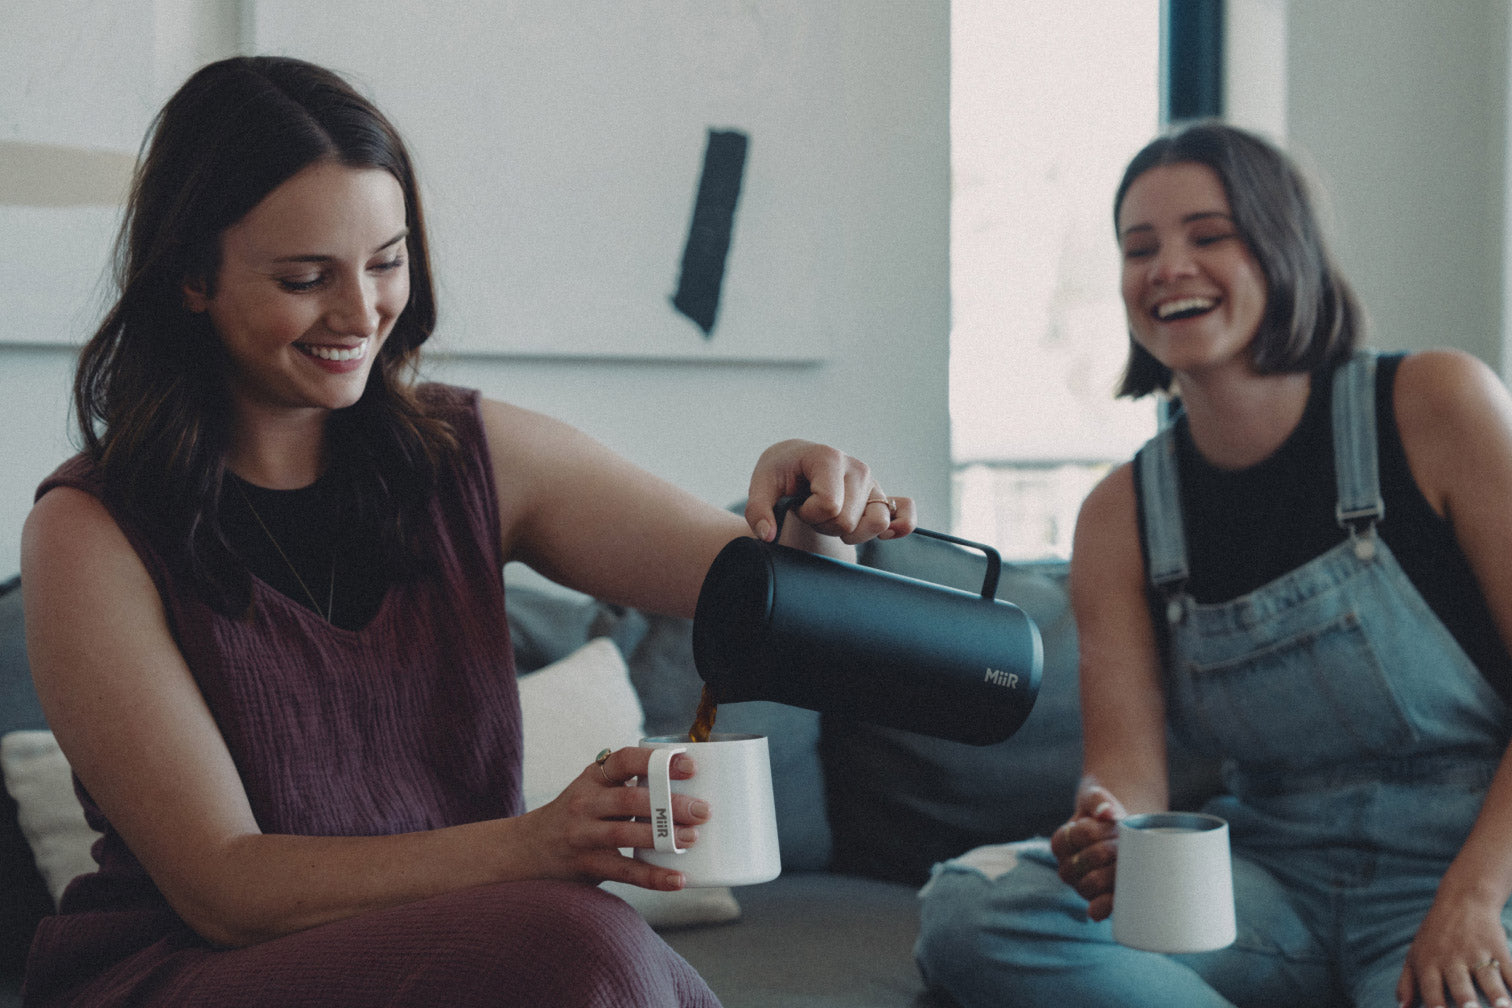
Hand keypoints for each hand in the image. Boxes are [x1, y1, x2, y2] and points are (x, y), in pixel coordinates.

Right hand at [521, 746, 711, 891]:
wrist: (526, 849)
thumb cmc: (576, 816)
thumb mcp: (592, 791)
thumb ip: (627, 787)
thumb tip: (689, 789)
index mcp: (592, 778)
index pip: (624, 760)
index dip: (657, 760)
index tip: (691, 765)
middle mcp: (585, 803)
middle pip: (630, 800)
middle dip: (670, 804)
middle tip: (703, 810)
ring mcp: (582, 835)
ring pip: (625, 834)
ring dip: (662, 837)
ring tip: (693, 838)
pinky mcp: (585, 865)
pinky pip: (623, 872)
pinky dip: (653, 877)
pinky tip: (678, 879)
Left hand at [745, 439, 914, 544]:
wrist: (796, 461)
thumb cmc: (781, 471)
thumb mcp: (761, 484)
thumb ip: (758, 510)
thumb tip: (767, 535)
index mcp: (829, 458)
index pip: (828, 506)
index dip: (808, 514)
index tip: (799, 502)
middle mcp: (857, 468)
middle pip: (847, 520)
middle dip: (824, 525)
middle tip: (812, 509)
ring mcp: (873, 482)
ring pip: (876, 524)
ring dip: (850, 531)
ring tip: (833, 516)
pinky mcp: (883, 495)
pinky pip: (906, 513)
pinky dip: (899, 527)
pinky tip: (884, 533)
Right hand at [1049, 777, 1126, 921]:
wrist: (1123, 835)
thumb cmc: (1108, 817)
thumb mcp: (1099, 800)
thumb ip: (1099, 801)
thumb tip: (1108, 814)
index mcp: (1061, 842)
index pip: (1076, 835)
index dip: (1097, 830)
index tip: (1114, 823)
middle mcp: (1066, 867)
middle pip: (1086, 860)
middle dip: (1110, 850)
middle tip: (1127, 843)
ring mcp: (1082, 886)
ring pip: (1091, 884)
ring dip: (1113, 872)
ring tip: (1129, 861)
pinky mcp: (1099, 901)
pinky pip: (1098, 908)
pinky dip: (1106, 905)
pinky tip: (1120, 899)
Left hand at [1396, 889, 1511, 1007]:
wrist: (1462, 900)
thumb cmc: (1435, 936)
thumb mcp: (1415, 954)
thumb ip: (1406, 983)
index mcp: (1429, 964)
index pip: (1430, 987)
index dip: (1435, 1002)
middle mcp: (1451, 959)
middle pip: (1459, 984)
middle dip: (1466, 1000)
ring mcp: (1476, 952)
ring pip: (1487, 976)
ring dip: (1497, 994)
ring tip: (1503, 1007)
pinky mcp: (1497, 946)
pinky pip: (1511, 968)